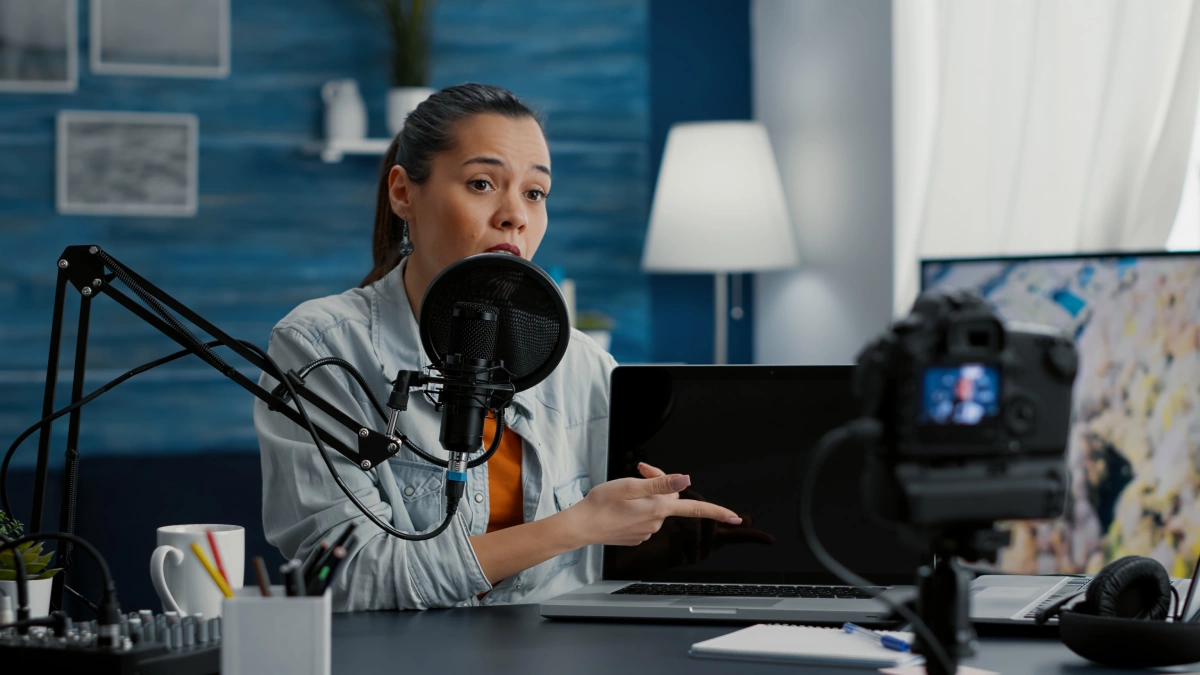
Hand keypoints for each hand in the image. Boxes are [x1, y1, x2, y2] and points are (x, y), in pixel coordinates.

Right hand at [562, 463, 741, 547]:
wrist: (582, 526)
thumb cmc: (601, 503)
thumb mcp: (631, 485)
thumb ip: (660, 483)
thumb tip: (686, 480)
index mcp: (658, 507)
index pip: (695, 508)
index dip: (718, 512)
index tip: (736, 518)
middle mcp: (657, 521)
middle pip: (670, 499)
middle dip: (660, 484)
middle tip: (639, 470)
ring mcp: (647, 531)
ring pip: (656, 508)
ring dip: (646, 496)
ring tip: (624, 491)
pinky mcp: (637, 536)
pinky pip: (645, 518)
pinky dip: (637, 509)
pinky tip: (621, 506)